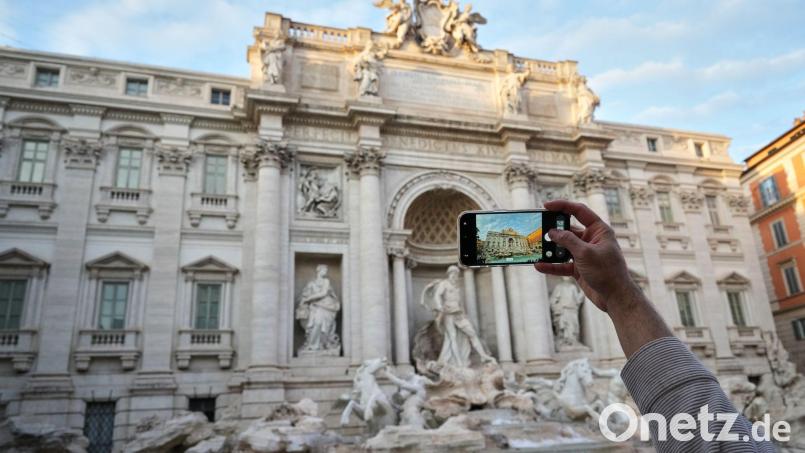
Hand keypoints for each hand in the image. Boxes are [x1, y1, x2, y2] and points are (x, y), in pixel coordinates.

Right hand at [534, 199, 638, 313]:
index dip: (563, 206)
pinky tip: (539, 266)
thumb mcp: (585, 253)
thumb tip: (552, 232)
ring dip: (550, 249)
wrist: (615, 298)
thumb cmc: (607, 272)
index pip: (579, 211)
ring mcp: (584, 254)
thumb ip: (567, 240)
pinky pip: (562, 264)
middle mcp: (591, 240)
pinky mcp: (579, 268)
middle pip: (568, 229)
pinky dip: (551, 265)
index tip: (546, 206)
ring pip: (563, 248)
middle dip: (553, 230)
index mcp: (599, 230)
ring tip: (536, 249)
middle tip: (538, 228)